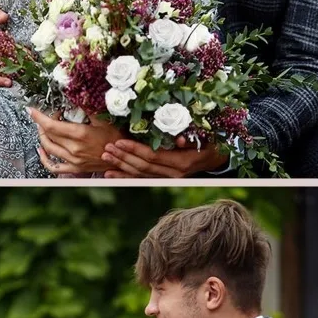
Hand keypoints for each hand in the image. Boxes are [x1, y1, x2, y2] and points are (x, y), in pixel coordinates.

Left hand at [29, 108, 123, 174]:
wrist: (125, 157)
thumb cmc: (117, 139)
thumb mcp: (103, 120)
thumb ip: (87, 108)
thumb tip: (78, 96)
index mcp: (79, 134)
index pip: (51, 125)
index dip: (38, 117)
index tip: (31, 111)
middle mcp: (74, 149)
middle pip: (48, 135)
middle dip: (43, 123)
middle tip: (47, 116)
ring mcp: (73, 160)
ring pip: (48, 148)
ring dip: (43, 137)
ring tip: (45, 129)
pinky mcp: (75, 168)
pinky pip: (54, 167)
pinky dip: (45, 159)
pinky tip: (42, 150)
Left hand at [102, 136, 227, 177]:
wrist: (213, 157)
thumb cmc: (208, 141)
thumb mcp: (203, 136)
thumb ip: (190, 137)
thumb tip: (180, 139)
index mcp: (182, 163)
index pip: (153, 156)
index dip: (135, 149)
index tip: (120, 141)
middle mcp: (174, 174)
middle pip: (143, 166)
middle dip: (123, 157)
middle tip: (107, 149)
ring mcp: (168, 179)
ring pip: (139, 174)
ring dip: (121, 166)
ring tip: (105, 159)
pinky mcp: (162, 180)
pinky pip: (140, 179)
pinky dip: (125, 176)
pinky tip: (110, 175)